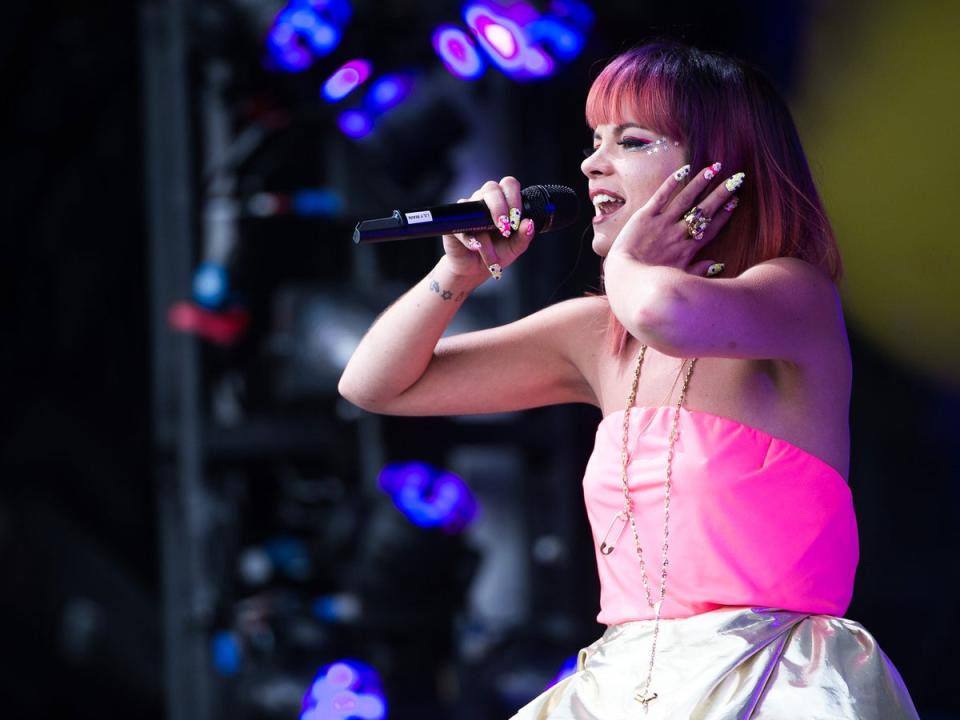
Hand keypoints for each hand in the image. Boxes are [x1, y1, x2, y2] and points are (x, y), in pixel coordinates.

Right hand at [442, 176, 536, 280]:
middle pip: (491, 188)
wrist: (476, 269)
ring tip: (492, 253)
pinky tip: (476, 248)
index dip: (514, 198)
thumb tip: (529, 223)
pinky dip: (470, 239)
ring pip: (476, 209)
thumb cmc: (497, 252)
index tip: (517, 219)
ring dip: (486, 233)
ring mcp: (468, 210)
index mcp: (503, 201)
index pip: (509, 185)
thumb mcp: (515, 247)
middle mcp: (485, 200)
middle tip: (505, 229)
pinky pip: (462, 225)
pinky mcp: (454, 223)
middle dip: (500, 207)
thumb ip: (524, 236)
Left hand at [607, 163, 743, 276]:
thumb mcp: (679, 279)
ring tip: (715, 168)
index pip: (712, 227)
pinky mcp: (645, 216)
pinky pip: (661, 196)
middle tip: (736, 178)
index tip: (735, 200)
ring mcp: (662, 223)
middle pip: (705, 210)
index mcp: (688, 249)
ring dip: (701, 183)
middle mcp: (679, 233)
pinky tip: (684, 170)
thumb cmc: (650, 280)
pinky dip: (672, 183)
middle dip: (721, 194)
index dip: (724, 214)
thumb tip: (718, 265)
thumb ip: (699, 271)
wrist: (624, 275)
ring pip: (686, 199)